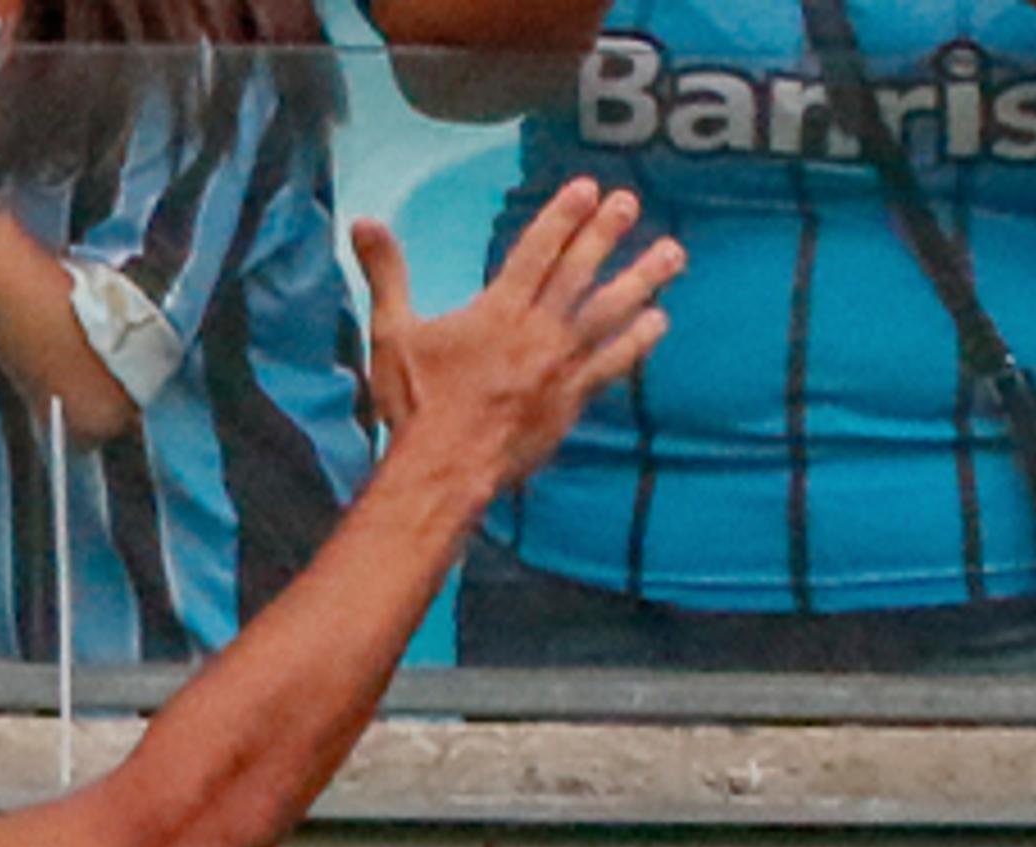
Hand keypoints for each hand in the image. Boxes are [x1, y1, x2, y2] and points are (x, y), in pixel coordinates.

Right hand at [353, 179, 679, 494]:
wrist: (443, 467)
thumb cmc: (414, 404)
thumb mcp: (391, 333)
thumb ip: (386, 275)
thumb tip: (364, 223)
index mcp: (495, 311)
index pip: (536, 252)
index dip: (562, 218)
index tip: (589, 190)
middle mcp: (536, 330)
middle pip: (578, 273)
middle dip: (606, 234)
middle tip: (630, 202)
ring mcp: (559, 366)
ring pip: (608, 313)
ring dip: (642, 279)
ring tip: (672, 252)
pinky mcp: (571, 400)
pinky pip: (613, 364)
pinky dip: (638, 341)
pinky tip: (659, 320)